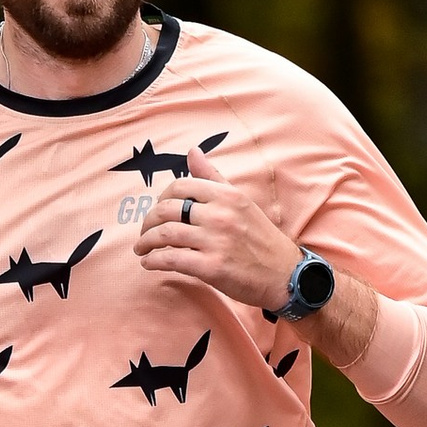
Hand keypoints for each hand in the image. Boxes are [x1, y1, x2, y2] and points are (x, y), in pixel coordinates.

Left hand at [133, 158, 306, 313]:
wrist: (283, 275)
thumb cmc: (260, 238)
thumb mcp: (240, 201)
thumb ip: (213, 177)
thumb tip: (192, 152)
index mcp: (226, 196)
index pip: (180, 187)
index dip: (161, 198)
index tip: (157, 211)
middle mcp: (220, 215)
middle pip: (167, 210)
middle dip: (148, 222)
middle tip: (144, 233)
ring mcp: (216, 241)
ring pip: (165, 235)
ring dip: (146, 243)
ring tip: (142, 249)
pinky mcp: (211, 267)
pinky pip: (171, 260)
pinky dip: (154, 261)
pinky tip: (149, 263)